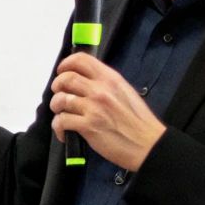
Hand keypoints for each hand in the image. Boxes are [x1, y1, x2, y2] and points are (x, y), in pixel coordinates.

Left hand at [49, 52, 166, 171]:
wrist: (148, 144)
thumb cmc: (139, 121)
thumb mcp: (125, 92)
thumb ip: (106, 84)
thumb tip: (84, 81)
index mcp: (110, 79)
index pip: (81, 60)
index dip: (66, 64)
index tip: (61, 72)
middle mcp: (100, 90)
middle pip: (66, 78)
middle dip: (57, 86)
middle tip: (59, 95)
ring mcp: (93, 108)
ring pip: (60, 99)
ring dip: (56, 107)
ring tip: (61, 113)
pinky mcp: (88, 126)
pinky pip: (61, 121)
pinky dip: (58, 127)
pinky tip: (64, 132)